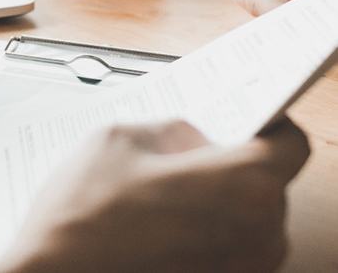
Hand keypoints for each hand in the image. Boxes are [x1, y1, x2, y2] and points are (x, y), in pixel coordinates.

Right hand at [0, 119, 308, 272]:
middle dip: (233, 160)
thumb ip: (168, 130)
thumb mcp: (118, 139)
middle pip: (269, 182)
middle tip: (192, 146)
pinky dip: (206, 228)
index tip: (248, 115)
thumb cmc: (82, 217)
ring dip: (219, 197)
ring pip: (249, 219)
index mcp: (240, 188)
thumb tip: (190, 137)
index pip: (291, 145)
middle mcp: (253, 238)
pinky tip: (162, 215)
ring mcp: (237, 272)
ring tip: (169, 182)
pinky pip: (229, 249)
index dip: (269, 123)